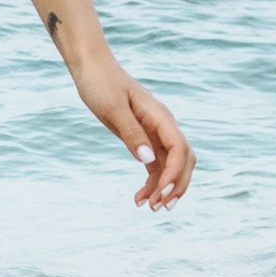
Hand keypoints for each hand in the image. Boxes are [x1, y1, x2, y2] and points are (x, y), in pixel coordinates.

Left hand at [75, 51, 192, 209]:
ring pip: (171, 166)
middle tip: (161, 208)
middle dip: (177, 185)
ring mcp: (155, 133)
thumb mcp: (113, 108)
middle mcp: (163, 126)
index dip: (175, 173)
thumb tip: (148, 161)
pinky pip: (155, 165)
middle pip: (184, 160)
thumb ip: (131, 133)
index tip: (161, 192)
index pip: (179, 149)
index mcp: (160, 117)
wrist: (91, 68)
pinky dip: (151, 182)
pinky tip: (139, 198)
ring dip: (165, 188)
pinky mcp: (143, 138)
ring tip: (150, 208)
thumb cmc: (101, 84)